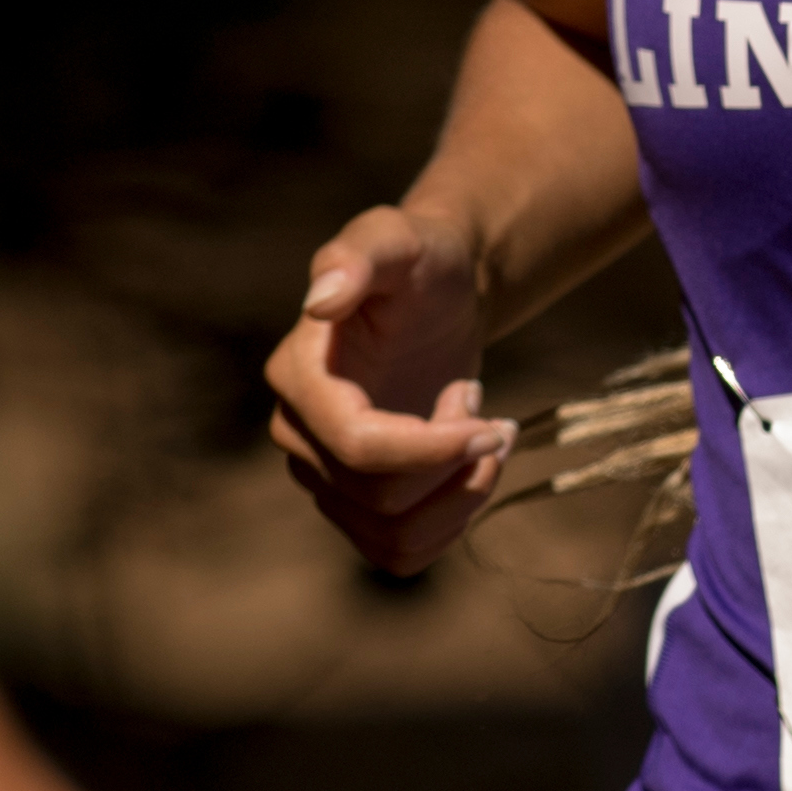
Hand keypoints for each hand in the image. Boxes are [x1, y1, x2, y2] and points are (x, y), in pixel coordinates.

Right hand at [262, 206, 511, 578]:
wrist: (440, 296)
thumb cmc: (422, 261)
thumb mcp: (399, 237)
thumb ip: (360, 256)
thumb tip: (320, 302)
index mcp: (298, 376)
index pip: (358, 446)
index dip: (432, 449)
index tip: (495, 419)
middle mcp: (296, 434)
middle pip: (381, 497)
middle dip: (457, 464)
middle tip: (493, 415)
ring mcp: (323, 475)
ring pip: (392, 535)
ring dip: (461, 499)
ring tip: (491, 442)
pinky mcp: (356, 505)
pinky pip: (399, 553)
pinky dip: (449, 525)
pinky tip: (473, 473)